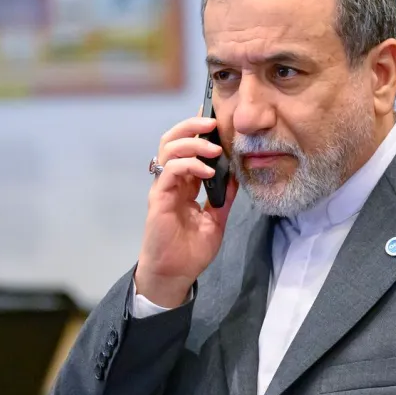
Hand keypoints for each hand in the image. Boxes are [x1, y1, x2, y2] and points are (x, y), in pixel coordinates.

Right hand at [135, 114, 238, 307]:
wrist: (175, 274)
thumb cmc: (191, 251)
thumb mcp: (216, 220)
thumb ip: (224, 197)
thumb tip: (236, 175)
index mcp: (185, 184)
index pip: (188, 148)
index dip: (199, 131)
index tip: (217, 119)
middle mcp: (172, 181)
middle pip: (173, 140)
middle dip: (192, 125)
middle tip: (214, 122)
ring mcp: (164, 187)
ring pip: (169, 149)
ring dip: (193, 143)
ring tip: (214, 148)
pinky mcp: (159, 197)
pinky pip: (170, 170)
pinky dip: (189, 165)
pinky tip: (207, 171)